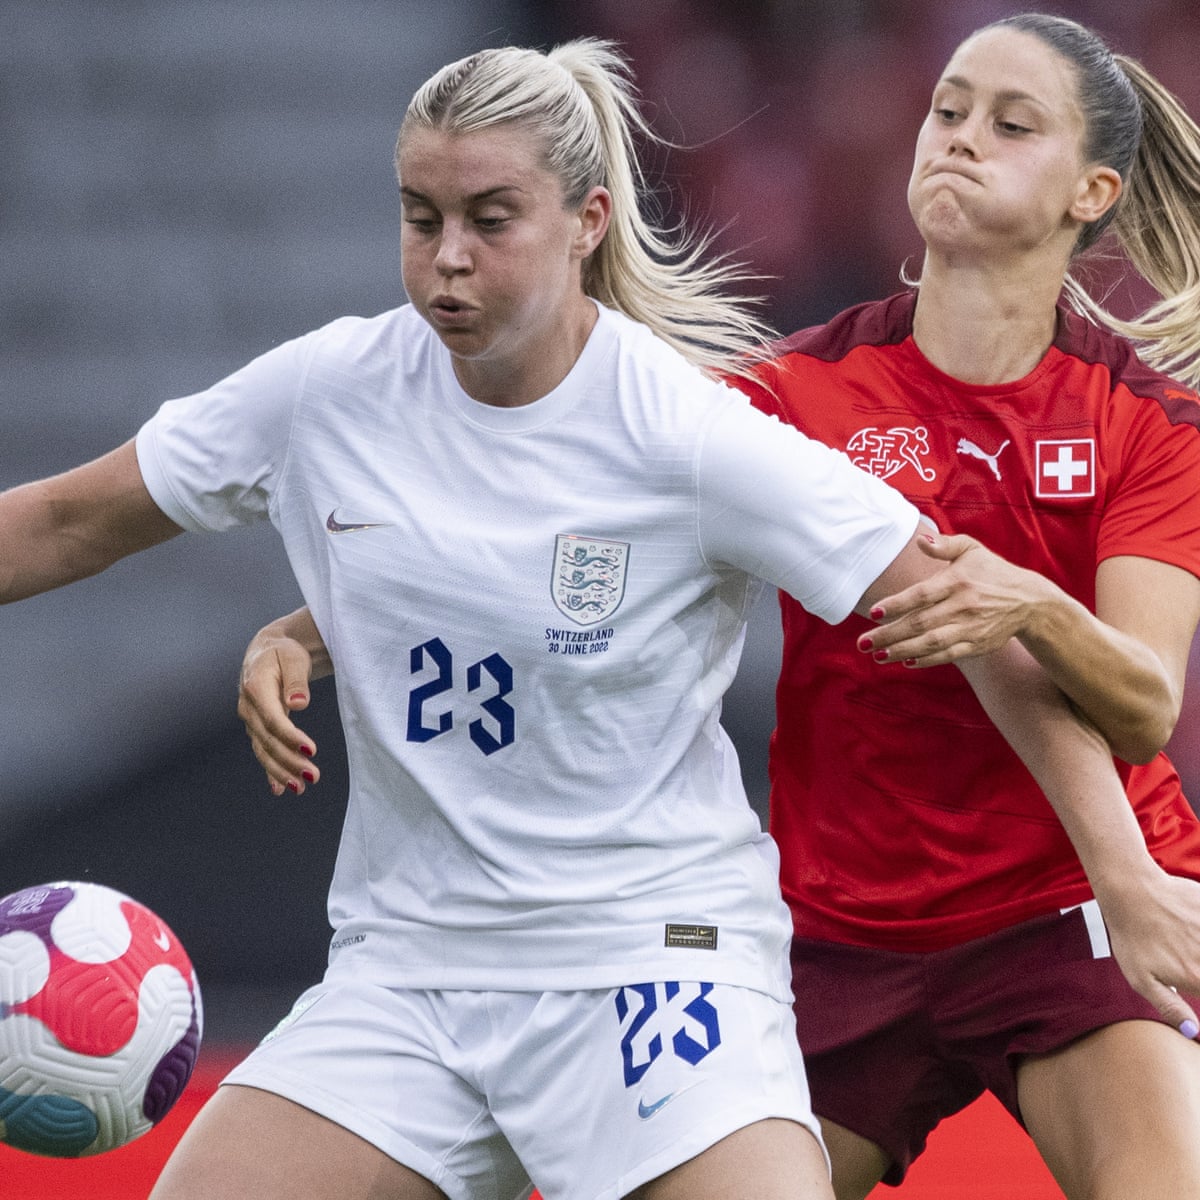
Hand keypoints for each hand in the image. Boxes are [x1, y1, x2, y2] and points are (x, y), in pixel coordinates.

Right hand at [237, 628, 318, 795]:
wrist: (267, 652)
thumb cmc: (284, 653)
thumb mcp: (293, 658)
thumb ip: (296, 681)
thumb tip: (299, 703)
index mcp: (255, 687)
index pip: (273, 719)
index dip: (291, 737)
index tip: (311, 751)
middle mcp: (248, 707)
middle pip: (268, 740)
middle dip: (289, 761)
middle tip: (312, 776)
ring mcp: (250, 719)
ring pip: (263, 750)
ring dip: (280, 771)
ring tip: (300, 788)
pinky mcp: (256, 727)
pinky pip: (262, 751)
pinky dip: (270, 771)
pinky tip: (280, 789)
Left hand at [858, 533, 1047, 665]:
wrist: (1030, 601)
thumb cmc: (992, 571)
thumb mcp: (972, 549)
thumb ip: (944, 545)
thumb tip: (920, 540)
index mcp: (958, 581)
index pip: (922, 594)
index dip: (897, 604)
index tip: (873, 612)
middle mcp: (964, 605)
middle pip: (921, 623)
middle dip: (889, 634)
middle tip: (863, 643)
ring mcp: (971, 627)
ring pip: (932, 643)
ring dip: (902, 651)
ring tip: (877, 656)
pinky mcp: (978, 645)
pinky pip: (949, 656)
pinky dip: (927, 660)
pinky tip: (905, 661)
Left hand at [1098, 868, 1199, 1038]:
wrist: (1132, 892)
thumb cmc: (1132, 939)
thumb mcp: (1141, 979)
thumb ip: (1171, 1008)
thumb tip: (1194, 1033)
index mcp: (1197, 979)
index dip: (1198, 987)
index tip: (1192, 981)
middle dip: (1199, 970)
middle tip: (1188, 966)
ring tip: (1188, 947)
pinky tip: (1192, 931)